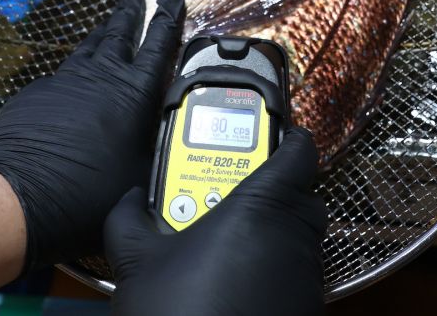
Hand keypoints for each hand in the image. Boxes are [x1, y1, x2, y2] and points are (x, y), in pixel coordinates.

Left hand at [0, 0, 184, 272]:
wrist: (18, 192)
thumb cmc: (86, 192)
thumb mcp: (139, 177)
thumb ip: (151, 153)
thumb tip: (158, 154)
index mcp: (133, 93)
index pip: (158, 44)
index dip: (168, 18)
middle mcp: (100, 77)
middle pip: (119, 32)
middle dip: (130, 10)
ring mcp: (65, 82)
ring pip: (89, 48)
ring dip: (102, 33)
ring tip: (109, 23)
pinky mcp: (37, 94)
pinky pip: (62, 73)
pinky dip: (75, 68)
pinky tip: (73, 76)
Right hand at [105, 129, 327, 315]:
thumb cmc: (179, 313)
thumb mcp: (137, 262)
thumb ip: (130, 218)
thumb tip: (129, 198)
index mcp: (263, 206)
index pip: (299, 151)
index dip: (287, 139)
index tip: (270, 137)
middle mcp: (295, 236)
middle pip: (300, 194)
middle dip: (272, 189)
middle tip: (229, 196)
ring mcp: (306, 275)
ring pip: (299, 236)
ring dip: (272, 232)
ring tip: (225, 243)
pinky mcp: (307, 308)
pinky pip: (296, 272)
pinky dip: (274, 268)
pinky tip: (236, 281)